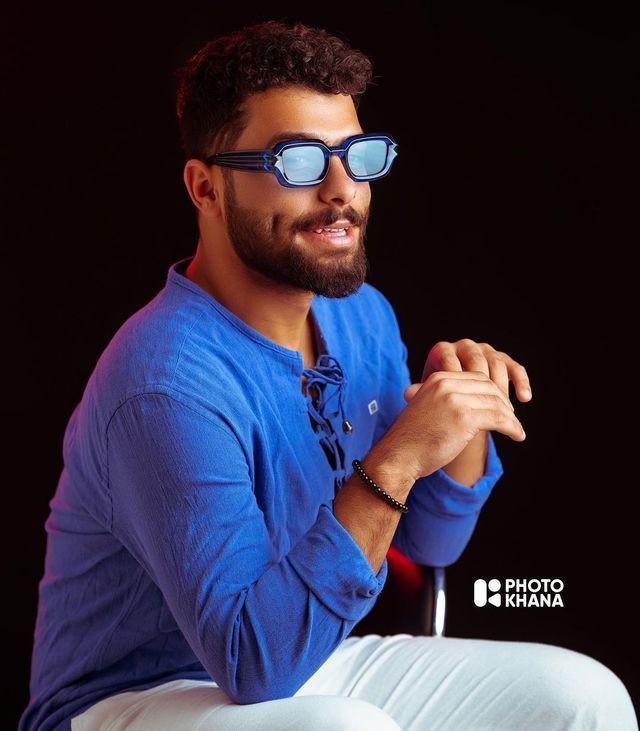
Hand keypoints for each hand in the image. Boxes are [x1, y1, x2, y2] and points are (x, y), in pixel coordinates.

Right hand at [382, 369, 526, 481]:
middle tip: (512, 419)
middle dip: (504, 403)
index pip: (477, 377)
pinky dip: (512, 427)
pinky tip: (517, 435)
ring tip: (516, 430)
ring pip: (496, 403)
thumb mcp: (427, 408)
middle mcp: (446, 384)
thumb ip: (445, 400)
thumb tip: (471, 403)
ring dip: (511, 417)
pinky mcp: (464, 418)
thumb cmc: (413, 439)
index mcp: (438, 379)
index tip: (501, 408)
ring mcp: (455, 400)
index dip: (493, 392)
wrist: (399, 456)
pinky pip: (499, 418)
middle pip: (489, 387)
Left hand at [403, 339, 531, 405]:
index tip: (464, 403)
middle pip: (477, 360)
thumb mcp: (429, 397)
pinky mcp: (502, 358)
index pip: (451, 361)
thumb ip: (422, 392)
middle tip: (488, 408)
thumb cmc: (436, 403)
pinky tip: (525, 398)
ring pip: (496, 363)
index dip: (459, 381)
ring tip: (506, 410)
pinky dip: (520, 381)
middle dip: (483, 384)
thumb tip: (408, 393)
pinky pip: (513, 366)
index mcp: (442, 351)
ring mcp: (484, 350)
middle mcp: (463, 345)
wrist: (453, 403)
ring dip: (502, 386)